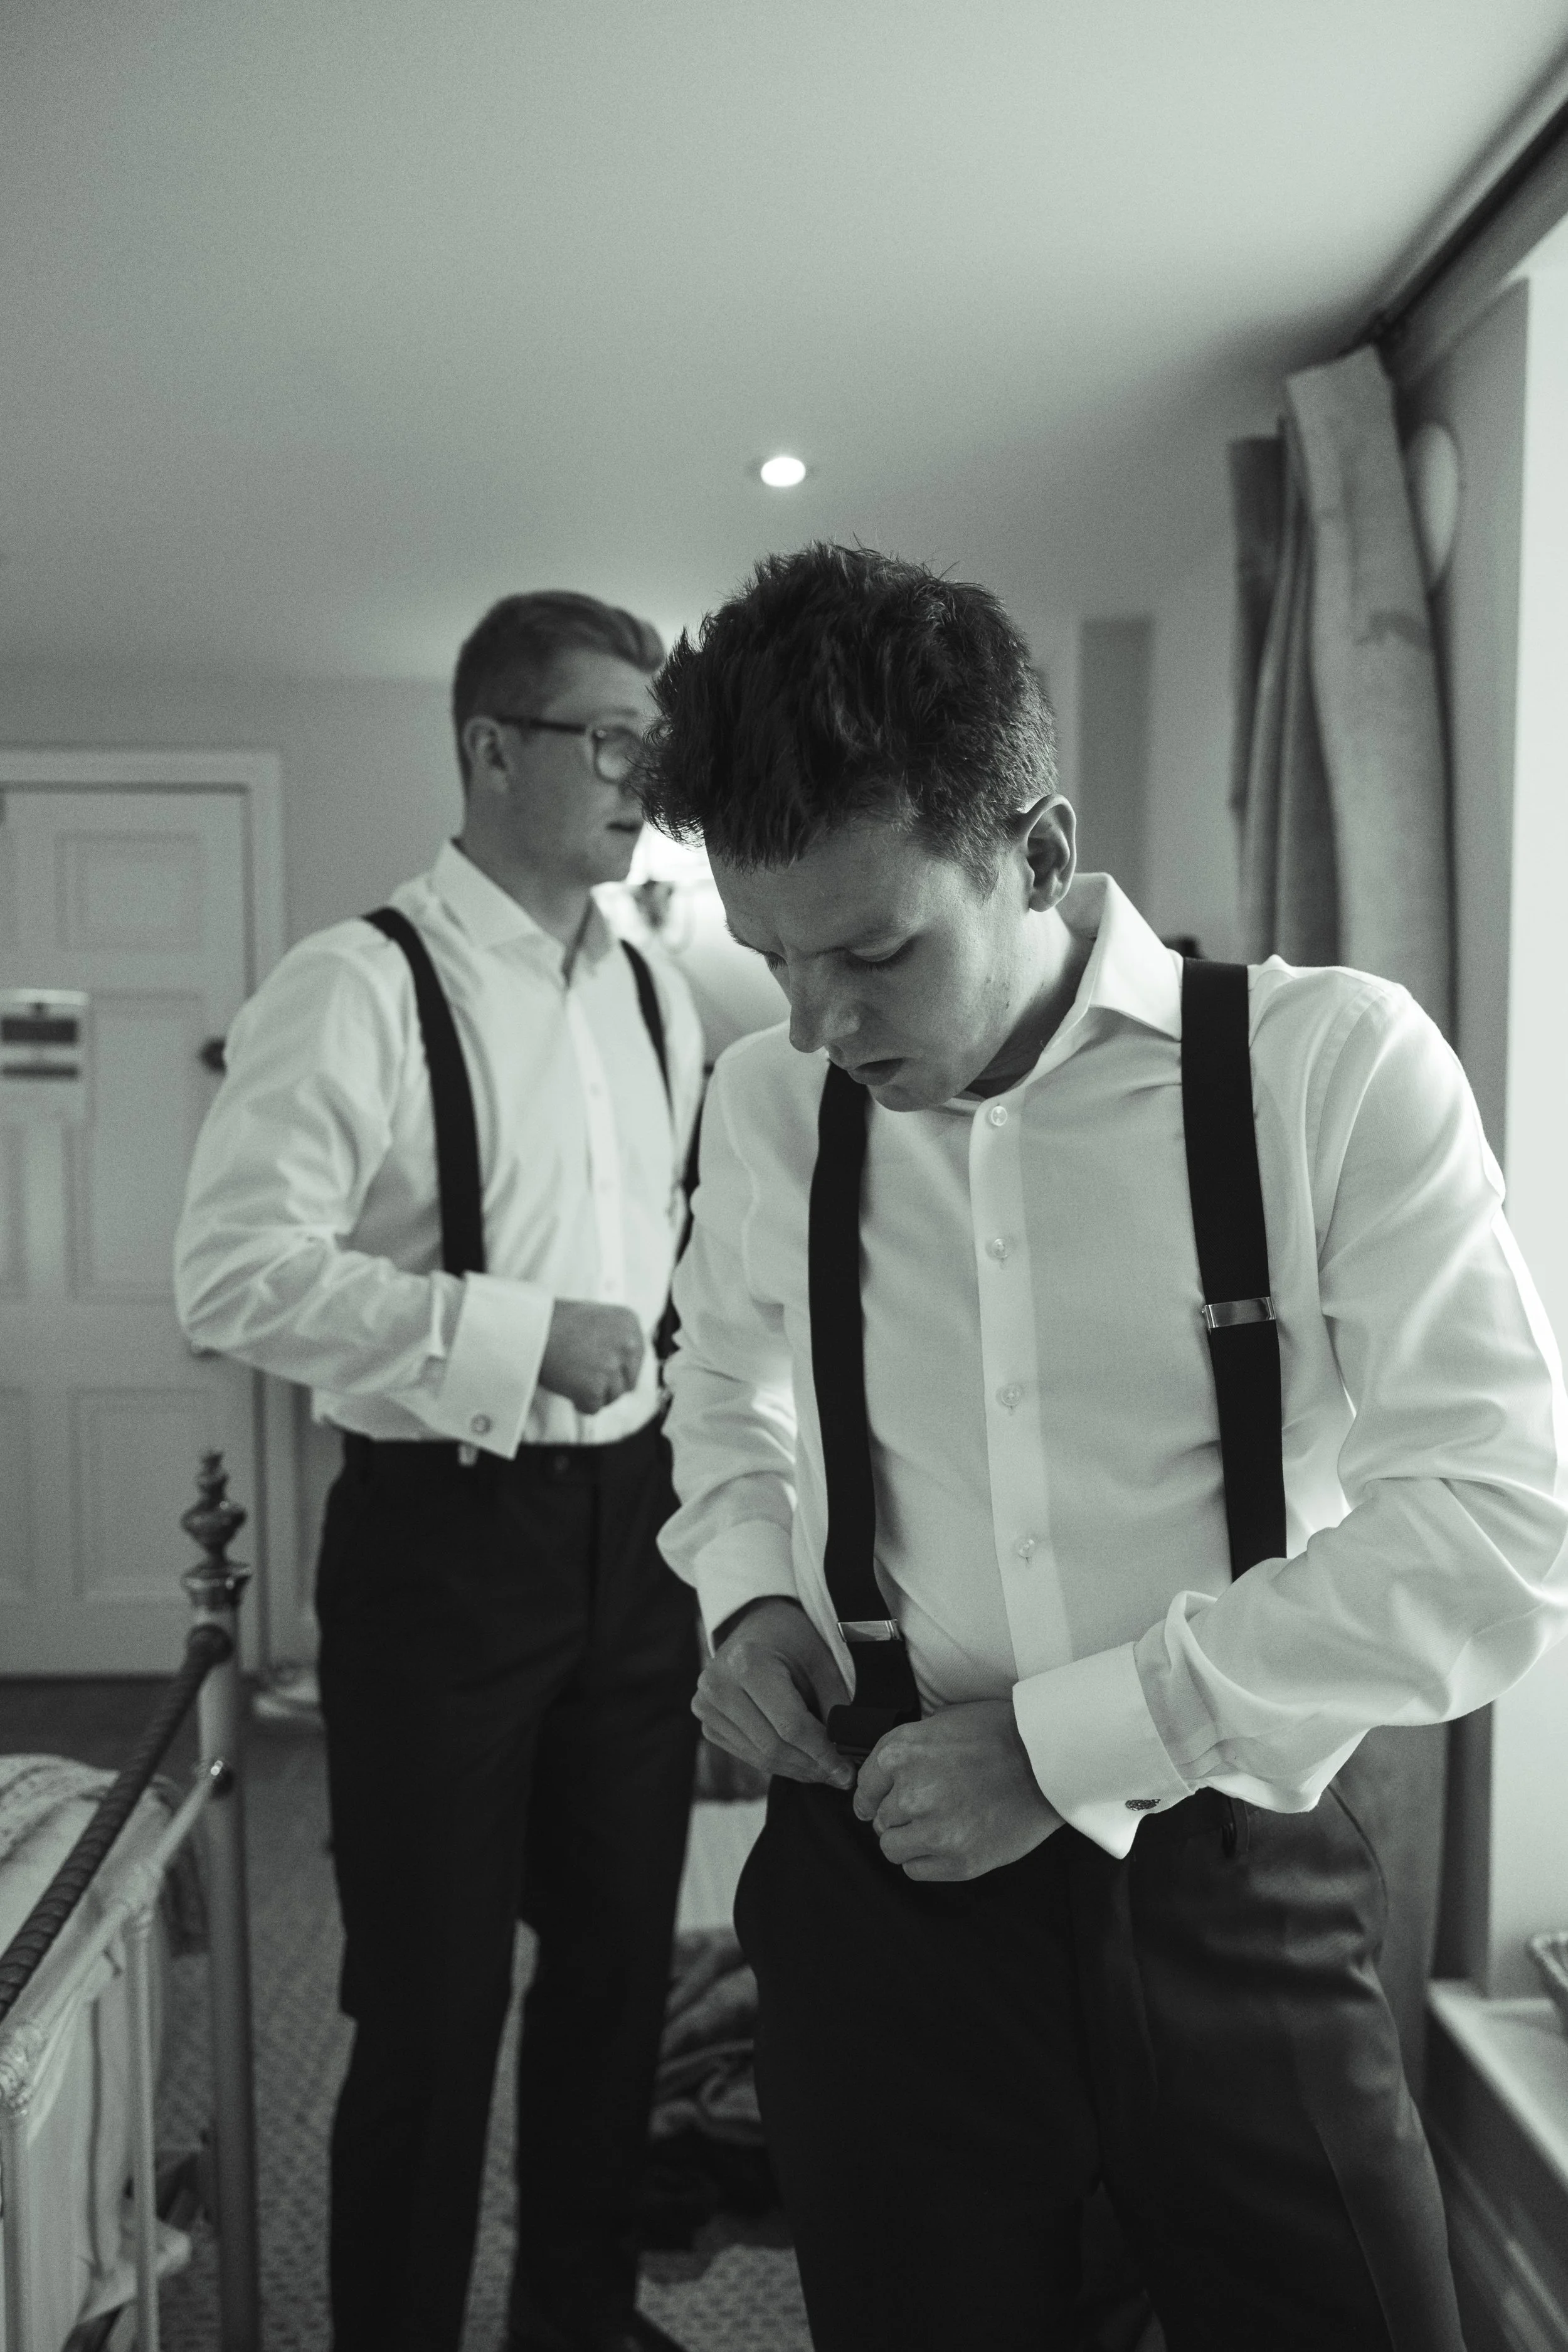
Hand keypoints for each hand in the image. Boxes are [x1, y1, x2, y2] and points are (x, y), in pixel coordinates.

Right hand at [538, 1300, 644, 1413]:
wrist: (528, 1328)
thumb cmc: (554, 1321)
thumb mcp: (595, 1319)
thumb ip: (614, 1339)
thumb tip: (624, 1367)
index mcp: (630, 1323)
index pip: (636, 1359)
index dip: (617, 1368)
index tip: (598, 1366)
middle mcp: (627, 1344)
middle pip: (628, 1382)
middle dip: (607, 1384)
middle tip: (582, 1374)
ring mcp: (612, 1367)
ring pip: (612, 1397)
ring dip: (593, 1394)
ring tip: (571, 1375)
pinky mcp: (595, 1388)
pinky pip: (593, 1408)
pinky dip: (579, 1402)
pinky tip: (566, 1384)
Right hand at [694, 1599, 854, 1788]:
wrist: (757, 1625)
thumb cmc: (792, 1638)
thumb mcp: (821, 1659)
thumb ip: (835, 1703)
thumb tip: (844, 1752)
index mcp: (747, 1662)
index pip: (790, 1725)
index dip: (822, 1753)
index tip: (847, 1772)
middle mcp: (718, 1686)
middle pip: (772, 1745)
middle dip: (810, 1766)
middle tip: (839, 1777)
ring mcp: (707, 1707)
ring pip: (759, 1756)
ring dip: (796, 1770)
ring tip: (824, 1772)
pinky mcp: (707, 1723)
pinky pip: (746, 1754)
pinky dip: (776, 1763)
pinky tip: (799, 1762)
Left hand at [852, 1699, 1062, 1880]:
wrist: (1047, 1760)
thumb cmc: (999, 1735)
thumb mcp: (941, 1723)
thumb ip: (908, 1753)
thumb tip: (883, 1780)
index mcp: (900, 1754)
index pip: (864, 1787)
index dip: (872, 1796)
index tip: (875, 1804)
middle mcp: (910, 1793)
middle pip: (880, 1819)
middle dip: (899, 1816)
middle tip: (927, 1809)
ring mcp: (934, 1830)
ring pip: (892, 1849)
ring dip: (909, 1841)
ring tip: (937, 1828)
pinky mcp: (957, 1861)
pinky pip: (916, 1871)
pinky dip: (927, 1861)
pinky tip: (949, 1844)